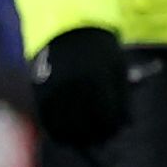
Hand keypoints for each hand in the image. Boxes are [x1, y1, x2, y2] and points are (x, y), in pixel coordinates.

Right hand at [35, 28, 130, 148]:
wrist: (67, 28)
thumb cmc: (98, 49)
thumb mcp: (117, 66)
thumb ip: (123, 96)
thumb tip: (126, 125)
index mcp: (98, 80)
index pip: (108, 117)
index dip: (113, 128)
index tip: (116, 130)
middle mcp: (76, 88)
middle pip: (88, 126)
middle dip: (97, 136)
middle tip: (102, 137)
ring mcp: (56, 91)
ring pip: (67, 128)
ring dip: (78, 138)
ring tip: (86, 137)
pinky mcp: (40, 93)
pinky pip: (49, 122)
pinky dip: (58, 131)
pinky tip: (68, 132)